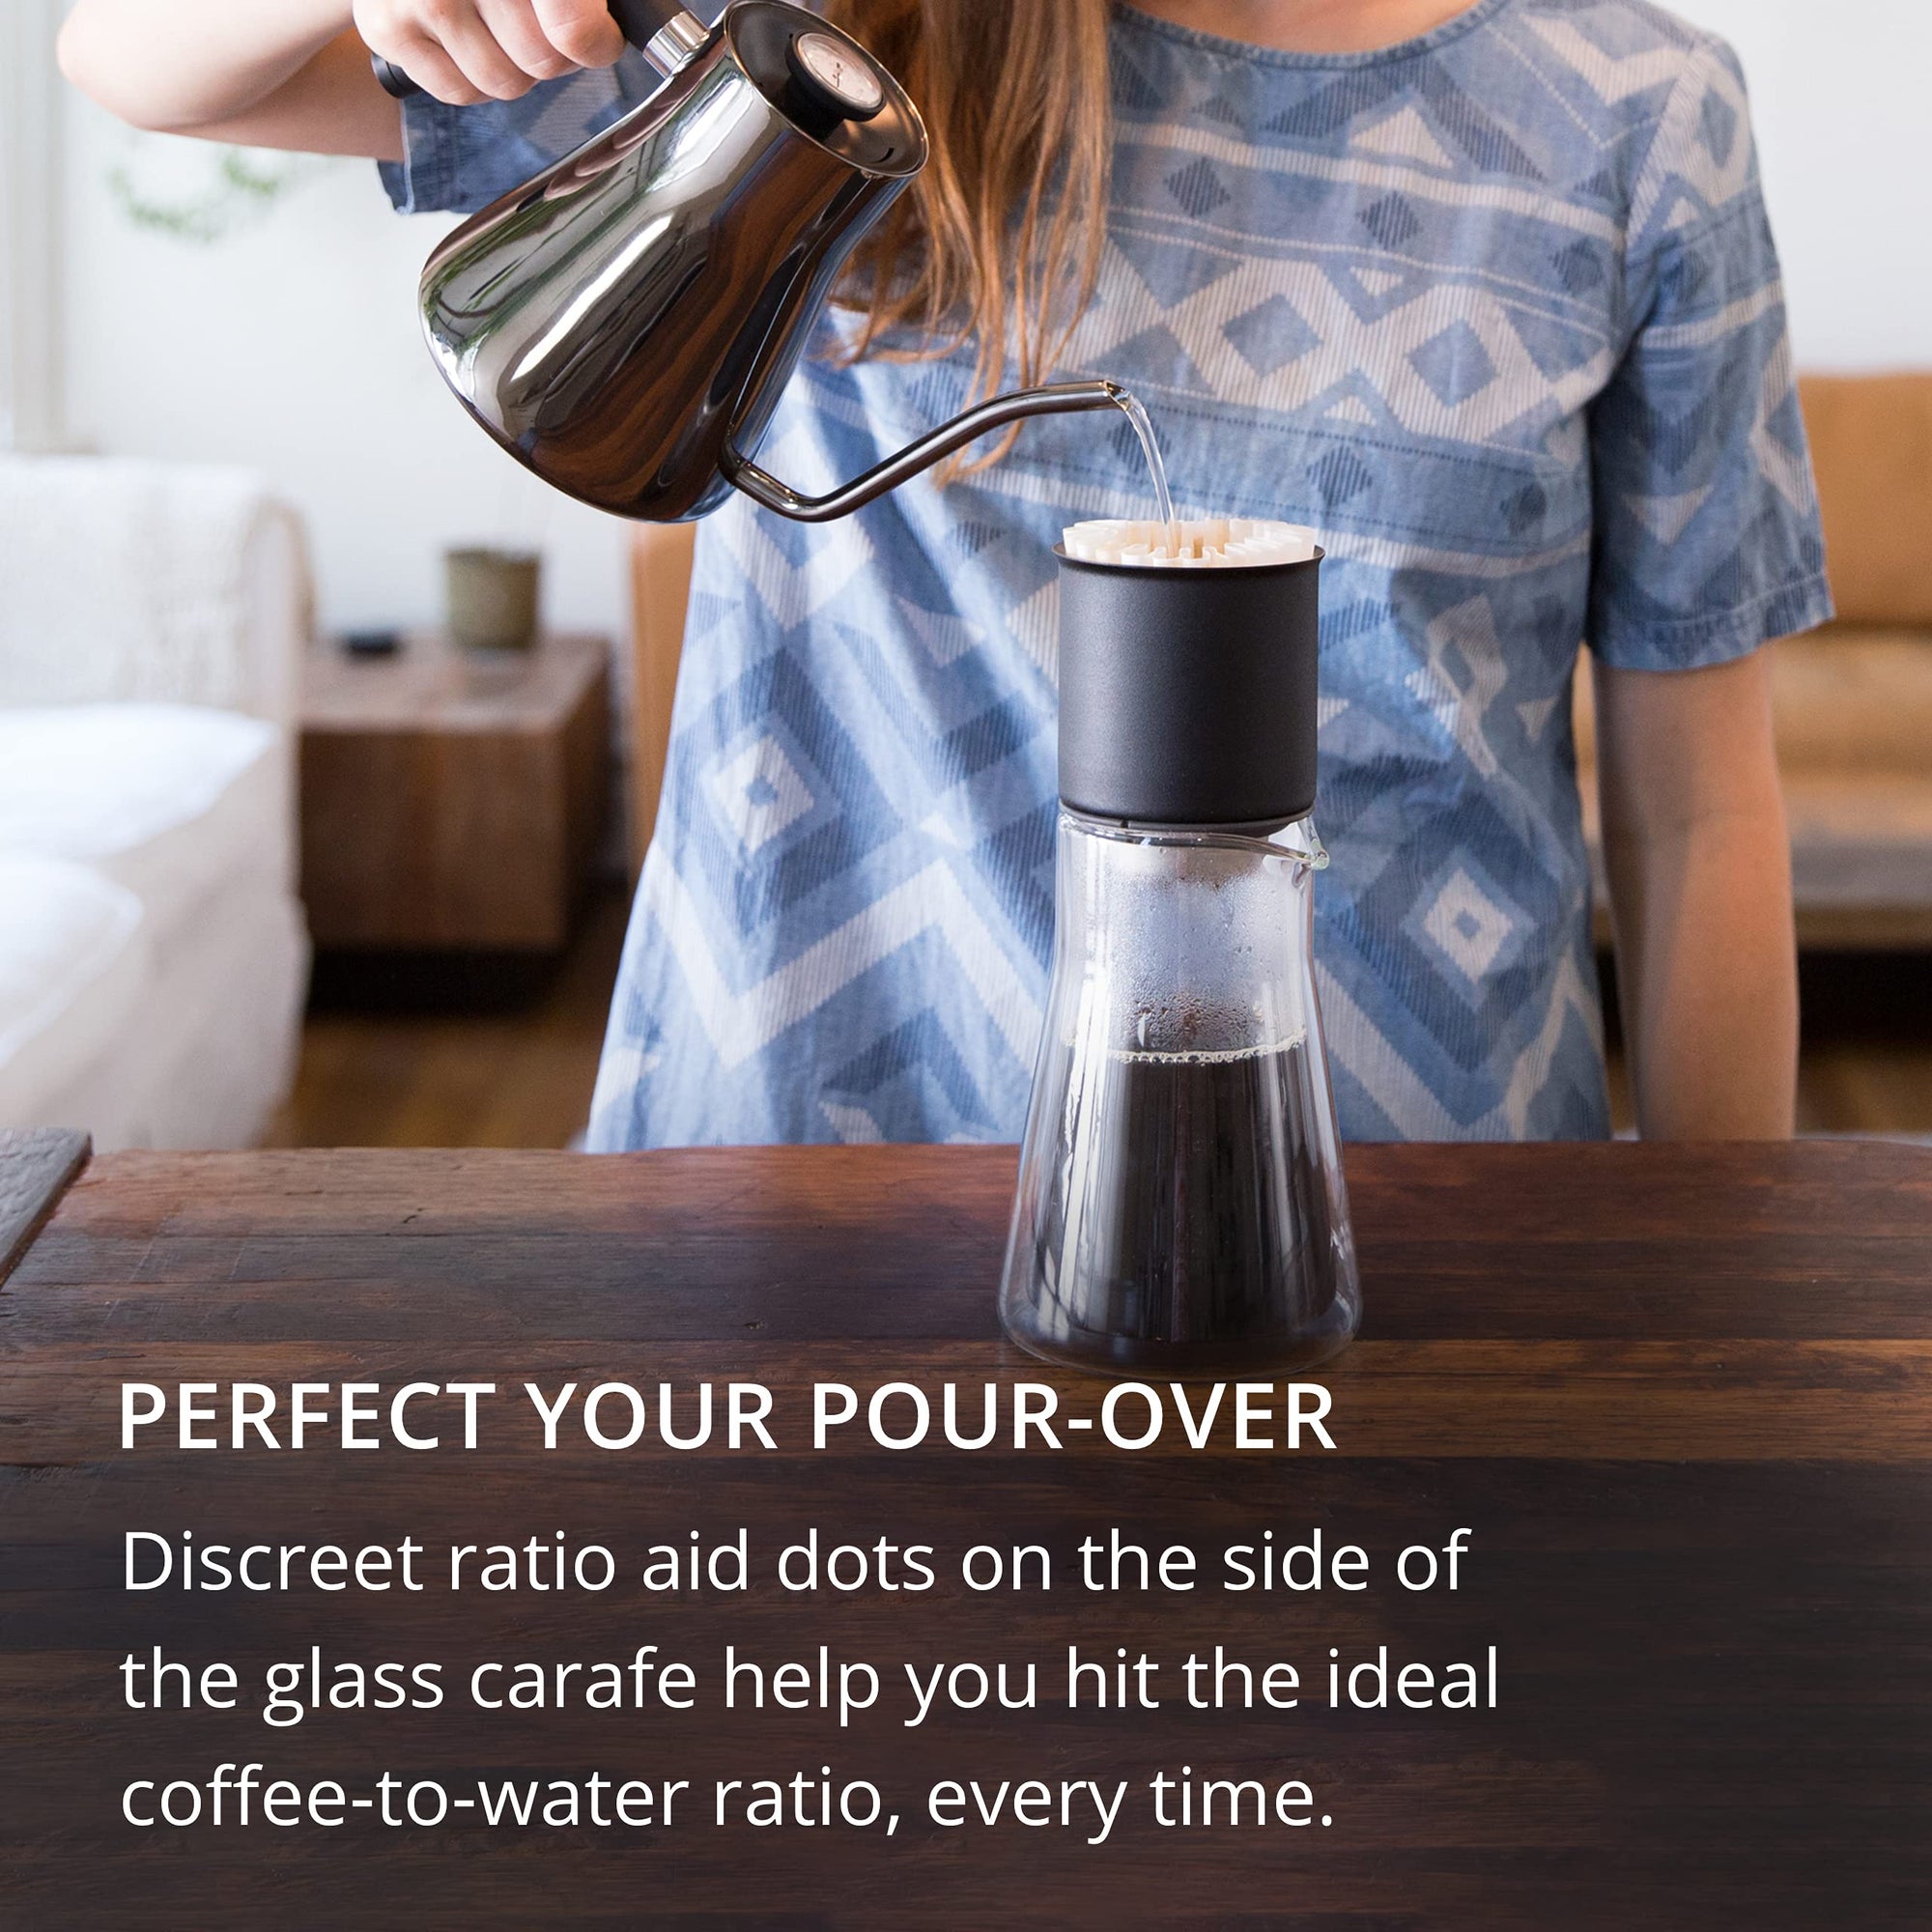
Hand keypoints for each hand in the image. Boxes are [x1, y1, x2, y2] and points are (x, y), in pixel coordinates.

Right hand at [352, 0, 621, 103]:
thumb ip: (578, 6)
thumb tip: (602, 42)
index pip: (573, 27)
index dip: (596, 42)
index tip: (595, 39)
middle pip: (544, 61)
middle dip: (551, 55)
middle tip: (536, 26)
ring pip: (507, 84)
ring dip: (512, 69)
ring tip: (494, 28)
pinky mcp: (388, 29)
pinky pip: (461, 93)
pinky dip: (471, 79)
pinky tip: (463, 40)